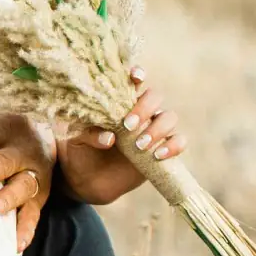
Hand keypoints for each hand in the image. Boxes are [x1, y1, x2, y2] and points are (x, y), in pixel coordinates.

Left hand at [0, 110, 55, 253]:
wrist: (47, 136)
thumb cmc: (4, 132)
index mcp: (6, 127)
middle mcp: (23, 150)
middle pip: (5, 160)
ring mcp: (34, 173)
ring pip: (23, 186)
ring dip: (8, 198)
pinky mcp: (41, 196)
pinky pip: (34, 213)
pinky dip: (26, 229)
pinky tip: (16, 244)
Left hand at [56, 66, 182, 204]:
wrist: (89, 180)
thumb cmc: (81, 151)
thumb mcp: (76, 140)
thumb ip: (88, 134)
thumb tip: (110, 138)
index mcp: (118, 102)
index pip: (133, 82)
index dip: (138, 74)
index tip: (135, 77)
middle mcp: (140, 112)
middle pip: (155, 96)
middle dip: (145, 108)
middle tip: (128, 125)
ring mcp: (153, 129)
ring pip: (170, 117)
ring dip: (158, 128)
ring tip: (139, 145)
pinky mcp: (163, 149)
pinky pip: (179, 141)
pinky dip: (174, 146)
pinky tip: (157, 155)